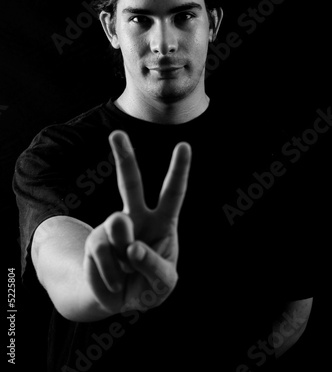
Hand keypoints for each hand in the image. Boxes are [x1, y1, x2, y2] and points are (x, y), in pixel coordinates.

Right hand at [83, 130, 191, 314]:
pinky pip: (104, 255)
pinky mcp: (95, 242)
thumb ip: (153, 265)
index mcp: (162, 221)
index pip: (173, 193)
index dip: (178, 170)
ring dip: (125, 257)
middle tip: (116, 134)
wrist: (119, 300)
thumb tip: (130, 247)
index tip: (184, 145)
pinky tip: (116, 282)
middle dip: (124, 157)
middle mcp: (137, 217)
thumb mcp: (163, 282)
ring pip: (118, 226)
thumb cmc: (150, 285)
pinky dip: (113, 276)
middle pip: (129, 183)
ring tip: (128, 273)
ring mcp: (113, 228)